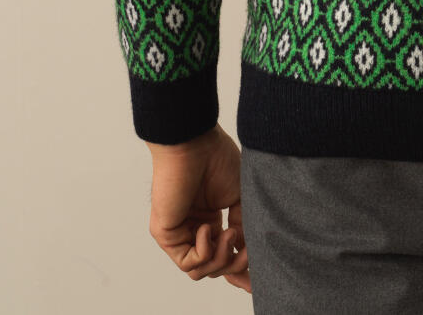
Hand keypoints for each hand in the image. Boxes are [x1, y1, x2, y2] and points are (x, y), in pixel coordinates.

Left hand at [146, 122, 251, 291]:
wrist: (194, 143)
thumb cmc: (216, 158)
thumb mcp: (240, 196)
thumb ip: (243, 226)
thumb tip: (247, 253)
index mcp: (210, 219)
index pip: (223, 254)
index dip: (241, 268)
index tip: (257, 279)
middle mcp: (194, 228)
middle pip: (215, 267)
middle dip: (235, 265)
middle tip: (247, 253)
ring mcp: (179, 232)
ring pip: (201, 270)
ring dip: (221, 258)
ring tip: (230, 232)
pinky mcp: (166, 234)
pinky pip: (188, 262)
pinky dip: (204, 251)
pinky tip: (209, 228)